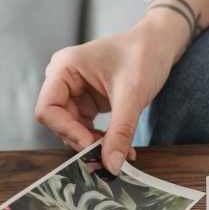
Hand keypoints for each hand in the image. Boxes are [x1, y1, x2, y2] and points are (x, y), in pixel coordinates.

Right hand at [34, 14, 186, 172]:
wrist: (160, 44)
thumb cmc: (144, 56)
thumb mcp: (132, 96)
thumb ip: (120, 132)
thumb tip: (112, 165)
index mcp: (64, 68)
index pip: (48, 109)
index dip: (67, 131)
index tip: (92, 146)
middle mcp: (64, 79)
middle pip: (60, 122)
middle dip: (83, 141)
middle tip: (110, 156)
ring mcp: (75, 90)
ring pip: (74, 128)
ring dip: (94, 144)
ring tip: (120, 153)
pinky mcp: (89, 100)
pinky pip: (87, 127)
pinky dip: (102, 139)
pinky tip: (121, 147)